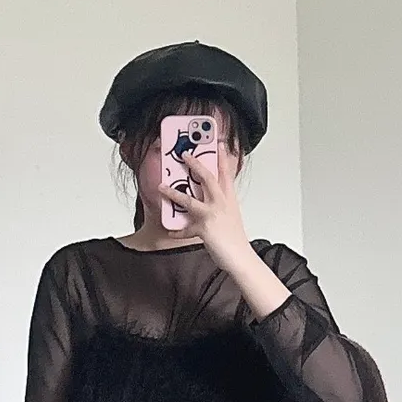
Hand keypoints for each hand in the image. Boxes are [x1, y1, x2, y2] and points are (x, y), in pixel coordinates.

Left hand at [158, 150, 250, 269]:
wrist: (240, 257)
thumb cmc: (235, 239)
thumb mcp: (231, 216)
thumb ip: (220, 206)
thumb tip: (209, 201)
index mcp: (229, 199)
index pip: (226, 174)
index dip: (222, 158)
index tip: (218, 144)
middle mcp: (221, 204)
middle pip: (207, 178)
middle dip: (195, 164)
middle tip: (185, 154)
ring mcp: (212, 215)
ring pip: (190, 200)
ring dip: (173, 193)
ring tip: (161, 187)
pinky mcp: (204, 229)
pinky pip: (185, 230)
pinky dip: (176, 231)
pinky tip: (169, 230)